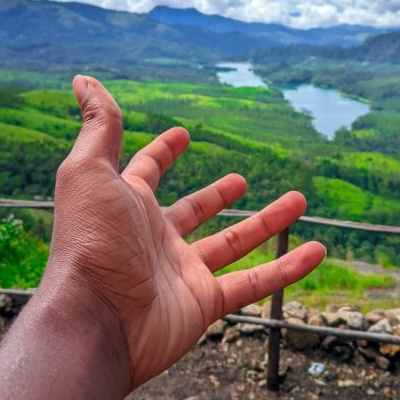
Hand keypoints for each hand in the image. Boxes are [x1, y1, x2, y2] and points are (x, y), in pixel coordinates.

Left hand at [46, 75, 324, 390]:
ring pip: (234, 244)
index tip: (182, 134)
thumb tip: (82, 78)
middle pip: (196, 211)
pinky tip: (316, 252)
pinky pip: (254, 284)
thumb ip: (98, 127)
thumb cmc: (89, 242)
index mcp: (129, 205)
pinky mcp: (204, 304)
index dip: (163, 151)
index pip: (148, 171)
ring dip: (268, 223)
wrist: (94, 321)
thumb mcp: (90, 171)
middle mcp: (156, 239)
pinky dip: (287, 269)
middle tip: (241, 179)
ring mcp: (182, 273)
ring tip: (299, 199)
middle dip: (219, 194)